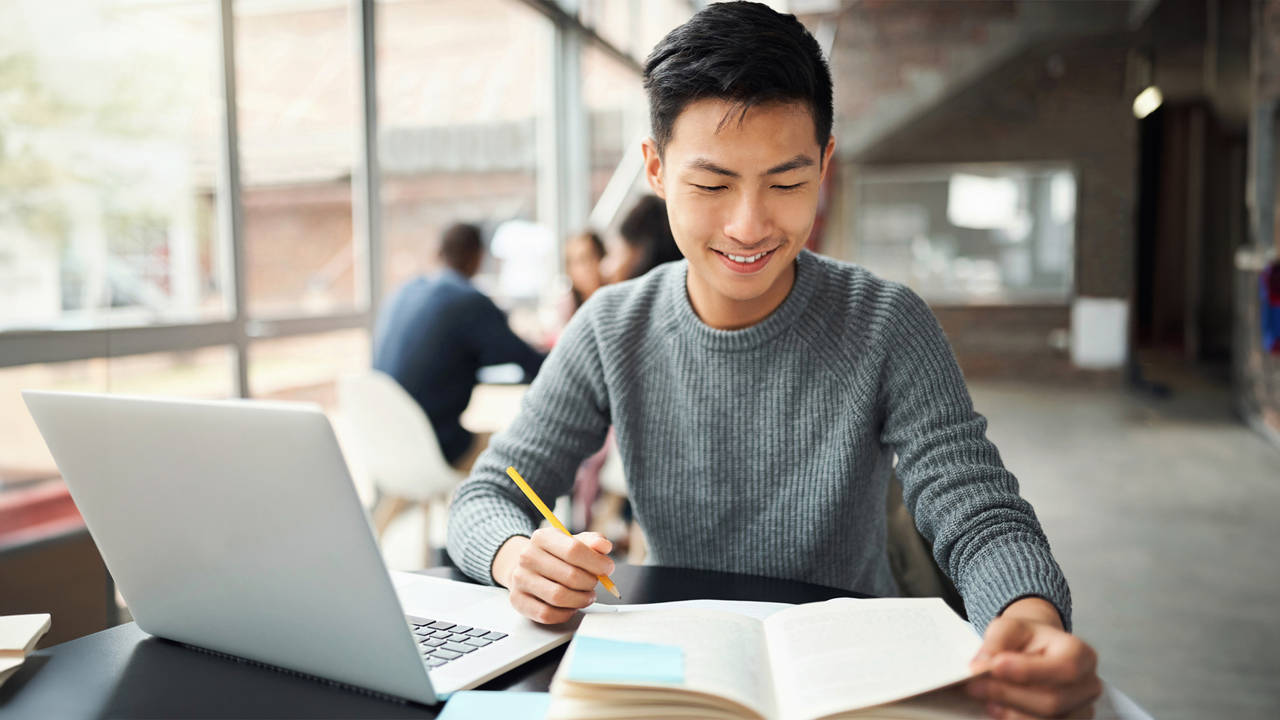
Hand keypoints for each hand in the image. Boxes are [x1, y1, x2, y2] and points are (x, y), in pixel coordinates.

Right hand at [491, 528, 613, 624]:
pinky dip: (565, 614)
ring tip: (586, 596)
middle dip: (590, 583)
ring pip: (559, 597)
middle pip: (570, 576)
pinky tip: (570, 607)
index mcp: (543, 537)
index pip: (574, 550)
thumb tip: (604, 546)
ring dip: (580, 600)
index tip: (607, 568)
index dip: (597, 562)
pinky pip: (547, 614)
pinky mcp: (518, 600)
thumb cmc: (555, 556)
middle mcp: (528, 557)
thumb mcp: (573, 542)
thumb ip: (592, 542)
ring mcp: (520, 579)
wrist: (527, 568)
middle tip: (594, 584)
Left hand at [965, 598, 1101, 718]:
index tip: (994, 667)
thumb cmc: (1026, 638)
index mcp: (1081, 654)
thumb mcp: (1009, 627)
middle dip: (1009, 695)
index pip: (1064, 668)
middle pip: (1053, 701)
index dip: (1029, 671)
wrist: (1037, 650)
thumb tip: (980, 666)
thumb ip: (996, 643)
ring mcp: (1081, 711)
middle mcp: (1088, 686)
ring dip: (1009, 713)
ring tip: (982, 698)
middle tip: (974, 687)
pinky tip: (995, 710)